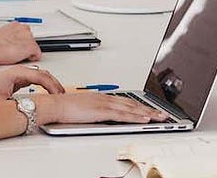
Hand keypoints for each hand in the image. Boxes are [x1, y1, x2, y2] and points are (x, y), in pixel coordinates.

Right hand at [0, 23, 41, 64]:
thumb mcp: (0, 34)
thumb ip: (9, 35)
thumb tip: (9, 40)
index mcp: (16, 25)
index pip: (25, 31)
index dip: (22, 40)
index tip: (18, 44)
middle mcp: (24, 29)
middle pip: (31, 39)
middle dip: (25, 45)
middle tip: (17, 51)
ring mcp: (29, 38)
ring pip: (34, 46)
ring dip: (28, 51)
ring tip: (18, 55)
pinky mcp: (31, 47)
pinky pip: (37, 55)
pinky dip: (33, 58)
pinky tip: (24, 59)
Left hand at [0, 66, 64, 101]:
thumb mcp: (4, 103)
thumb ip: (20, 105)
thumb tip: (33, 109)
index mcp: (17, 73)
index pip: (41, 77)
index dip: (52, 86)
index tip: (58, 95)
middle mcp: (19, 71)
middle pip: (44, 74)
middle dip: (55, 84)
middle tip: (62, 95)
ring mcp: (19, 74)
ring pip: (42, 75)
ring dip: (51, 84)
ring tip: (58, 94)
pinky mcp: (19, 79)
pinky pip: (37, 79)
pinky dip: (45, 85)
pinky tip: (48, 92)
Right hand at [33, 93, 168, 124]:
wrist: (53, 104)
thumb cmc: (64, 107)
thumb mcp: (83, 107)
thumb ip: (94, 110)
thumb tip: (101, 116)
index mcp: (102, 96)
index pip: (126, 101)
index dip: (141, 106)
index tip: (151, 110)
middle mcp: (106, 98)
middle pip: (133, 104)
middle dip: (150, 109)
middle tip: (163, 114)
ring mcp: (105, 104)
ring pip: (132, 109)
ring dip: (148, 114)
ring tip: (160, 118)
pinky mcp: (102, 111)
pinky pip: (123, 115)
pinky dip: (136, 117)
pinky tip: (145, 120)